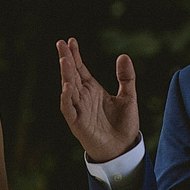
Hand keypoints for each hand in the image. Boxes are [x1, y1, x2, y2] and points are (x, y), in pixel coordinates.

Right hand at [57, 38, 139, 162]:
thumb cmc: (124, 125)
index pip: (80, 69)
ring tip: (64, 59)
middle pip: (71, 74)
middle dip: (66, 59)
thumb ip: (126, 78)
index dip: (75, 55)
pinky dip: (67, 99)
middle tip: (60, 43)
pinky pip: (69, 109)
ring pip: (69, 88)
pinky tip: (67, 87)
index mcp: (92, 90)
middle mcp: (83, 97)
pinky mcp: (78, 123)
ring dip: (65, 74)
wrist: (124, 149)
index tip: (70, 40)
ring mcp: (79, 109)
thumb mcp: (129, 97)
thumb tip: (123, 56)